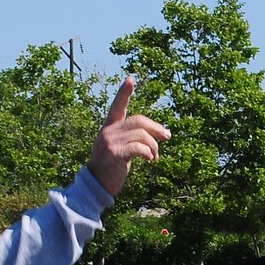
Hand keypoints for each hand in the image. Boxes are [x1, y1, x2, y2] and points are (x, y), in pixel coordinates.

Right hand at [86, 78, 170, 197]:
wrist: (97, 184)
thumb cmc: (111, 167)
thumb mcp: (120, 148)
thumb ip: (133, 138)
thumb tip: (159, 134)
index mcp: (109, 127)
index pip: (117, 106)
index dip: (124, 93)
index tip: (130, 79)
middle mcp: (108, 131)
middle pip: (139, 121)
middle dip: (156, 128)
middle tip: (167, 136)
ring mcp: (110, 142)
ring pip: (142, 135)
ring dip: (154, 146)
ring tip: (155, 157)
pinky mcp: (115, 154)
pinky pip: (139, 148)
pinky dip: (149, 153)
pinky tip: (150, 160)